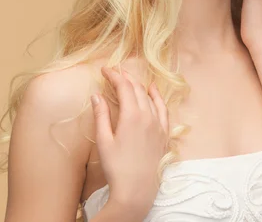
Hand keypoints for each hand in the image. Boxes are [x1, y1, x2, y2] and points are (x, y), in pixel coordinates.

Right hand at [90, 66, 168, 210]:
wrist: (137, 191)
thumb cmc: (117, 168)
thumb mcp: (104, 141)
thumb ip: (101, 115)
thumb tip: (96, 95)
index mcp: (132, 116)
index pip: (124, 87)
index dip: (114, 75)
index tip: (105, 69)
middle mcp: (148, 116)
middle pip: (137, 89)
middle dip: (125, 77)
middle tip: (114, 72)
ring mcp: (158, 124)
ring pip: (149, 97)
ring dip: (139, 85)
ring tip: (129, 78)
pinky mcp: (164, 133)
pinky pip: (163, 108)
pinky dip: (157, 97)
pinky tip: (153, 90)